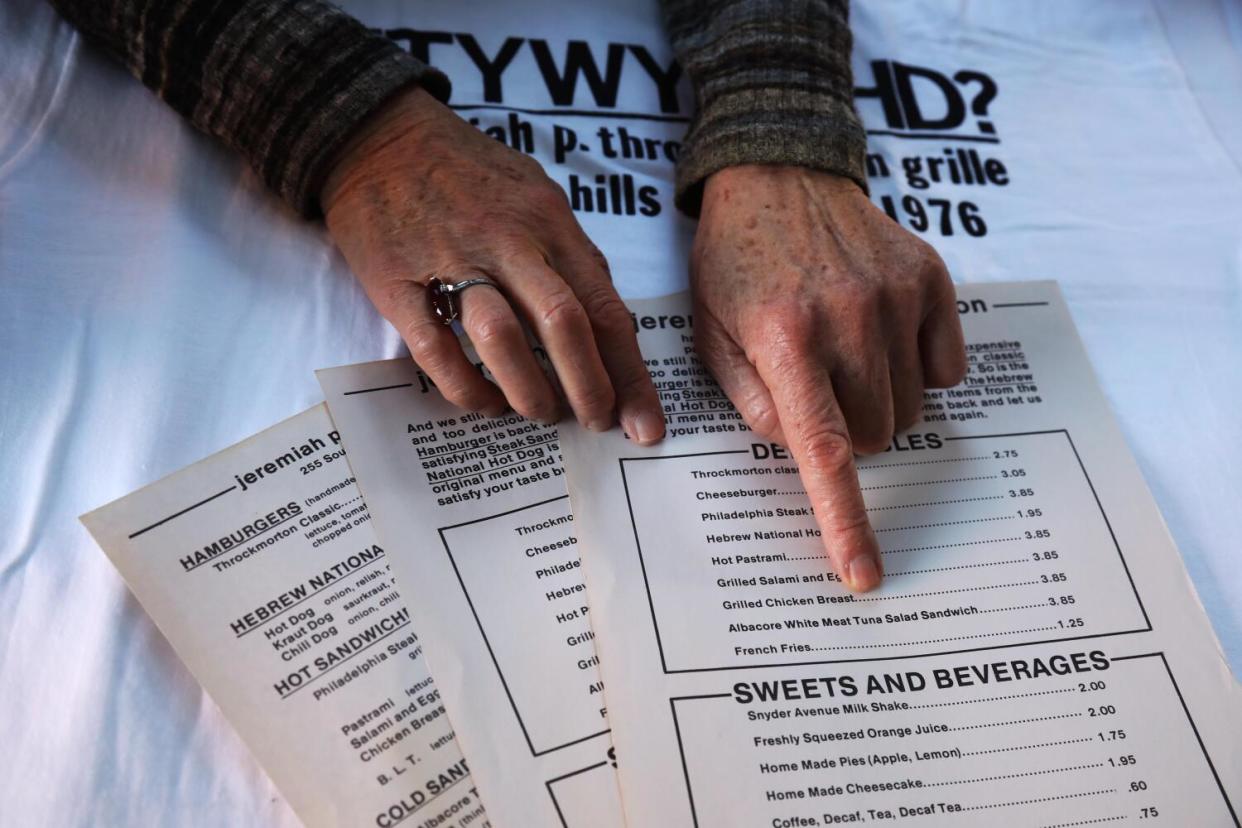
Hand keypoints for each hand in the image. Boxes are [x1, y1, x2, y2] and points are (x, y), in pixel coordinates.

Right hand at [321, 87, 664, 443]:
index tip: (645, 424)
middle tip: (595, 424)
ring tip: (540, 413)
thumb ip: (572, 254)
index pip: (605, 308)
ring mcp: (449, 260)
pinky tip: (486, 401)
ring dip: (528, 391)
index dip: (629, 374)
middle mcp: (507, 241)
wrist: (377, 137)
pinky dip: (467, 389)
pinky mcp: (397, 283)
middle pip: (563, 324)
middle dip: (588, 389)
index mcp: (549, 222)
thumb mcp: (535, 192)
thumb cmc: (467, 172)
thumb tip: (607, 321)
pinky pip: (437, 351)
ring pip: (501, 338)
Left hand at [691, 165, 966, 591]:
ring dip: (879, 402)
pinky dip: (918, 367)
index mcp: (783, 337)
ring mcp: (896, 294)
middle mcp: (848, 317)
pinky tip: (879, 331)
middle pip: (875, 436)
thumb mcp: (711, 335)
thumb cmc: (733, 264)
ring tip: (843, 351)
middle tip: (817, 388)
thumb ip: (752, 401)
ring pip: (912, 409)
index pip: (823, 449)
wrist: (778, 173)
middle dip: (847, 433)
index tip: (864, 574)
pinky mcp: (930, 277)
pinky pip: (947, 367)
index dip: (845, 519)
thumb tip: (804, 450)